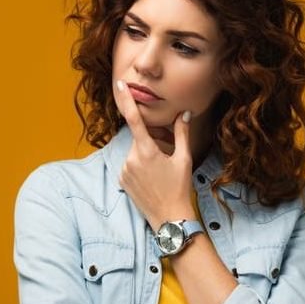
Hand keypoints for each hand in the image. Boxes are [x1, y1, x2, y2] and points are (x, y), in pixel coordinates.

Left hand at [114, 79, 195, 230]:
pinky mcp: (122, 181)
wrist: (170, 217)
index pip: (134, 119)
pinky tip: (152, 179)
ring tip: (161, 171)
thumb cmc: (179, 188)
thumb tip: (184, 114)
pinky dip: (140, 167)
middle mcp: (131, 159)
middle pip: (139, 139)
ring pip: (135, 153)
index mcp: (146, 151)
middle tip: (167, 152)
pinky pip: (130, 165)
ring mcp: (124, 171)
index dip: (127, 100)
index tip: (120, 85)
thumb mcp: (183, 159)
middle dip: (152, 140)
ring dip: (146, 155)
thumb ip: (181, 133)